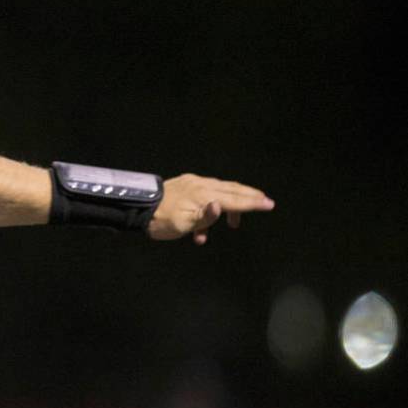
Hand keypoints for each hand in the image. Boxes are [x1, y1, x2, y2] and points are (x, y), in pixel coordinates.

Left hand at [147, 174, 274, 244]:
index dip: (252, 203)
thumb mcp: (183, 225)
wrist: (138, 208)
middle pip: (231, 189)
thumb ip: (205, 216)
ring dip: (229, 206)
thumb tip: (222, 206)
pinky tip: (206, 222)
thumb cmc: (161, 221)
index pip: (234, 200)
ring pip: (219, 191)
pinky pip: (206, 192)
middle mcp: (201, 185)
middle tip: (263, 201)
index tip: (269, 204)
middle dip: (249, 196)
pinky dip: (212, 205)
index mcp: (203, 195)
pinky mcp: (185, 183)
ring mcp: (192, 182)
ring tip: (232, 225)